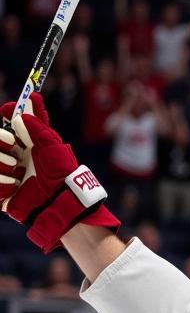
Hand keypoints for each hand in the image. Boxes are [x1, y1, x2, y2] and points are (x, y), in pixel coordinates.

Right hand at [0, 92, 119, 252]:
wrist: (60, 203)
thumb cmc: (61, 175)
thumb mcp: (52, 147)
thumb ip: (37, 128)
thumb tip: (21, 113)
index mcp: (29, 144)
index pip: (12, 122)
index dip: (8, 113)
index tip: (8, 109)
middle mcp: (17, 155)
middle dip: (0, 139)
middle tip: (13, 144)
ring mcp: (8, 172)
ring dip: (2, 163)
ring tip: (18, 173)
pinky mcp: (2, 190)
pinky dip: (2, 182)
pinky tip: (15, 187)